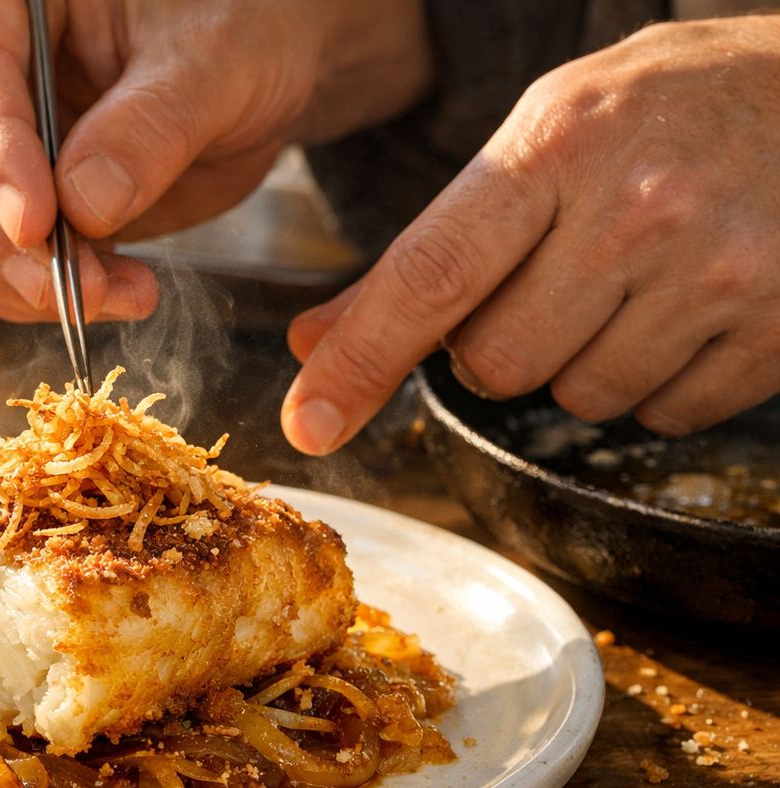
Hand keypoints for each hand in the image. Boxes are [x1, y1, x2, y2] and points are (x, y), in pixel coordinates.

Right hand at [0, 0, 431, 322]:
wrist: (250, 74)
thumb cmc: (236, 30)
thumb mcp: (218, 61)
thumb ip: (153, 124)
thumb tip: (84, 206)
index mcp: (7, 0)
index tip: (36, 225)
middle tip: (72, 289)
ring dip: (13, 281)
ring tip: (116, 294)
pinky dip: (30, 297)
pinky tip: (110, 294)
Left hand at [284, 17, 779, 454]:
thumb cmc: (670, 110)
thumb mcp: (546, 138)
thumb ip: (432, 245)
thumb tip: (317, 341)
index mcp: (557, 147)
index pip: (430, 275)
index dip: (359, 361)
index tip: (309, 423)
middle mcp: (633, 210)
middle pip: (495, 362)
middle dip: (499, 346)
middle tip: (553, 282)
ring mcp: (711, 272)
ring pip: (577, 397)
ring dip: (582, 363)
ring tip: (632, 283)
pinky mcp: (773, 326)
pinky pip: (662, 414)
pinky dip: (659, 382)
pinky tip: (686, 308)